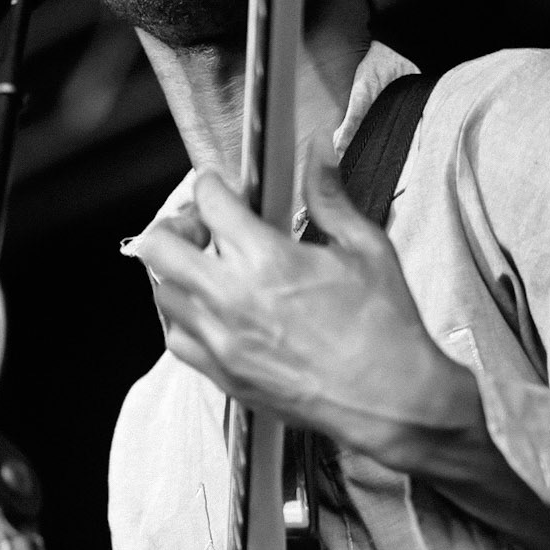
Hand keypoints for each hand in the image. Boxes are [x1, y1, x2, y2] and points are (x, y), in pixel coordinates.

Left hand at [134, 143, 477, 469]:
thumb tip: (320, 151)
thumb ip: (329, 196)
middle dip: (175, 224)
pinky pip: (175, 338)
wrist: (390, 399)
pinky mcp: (222, 374)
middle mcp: (232, 299)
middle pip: (158, 245)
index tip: (220, 188)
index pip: (209, 201)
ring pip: (161, 291)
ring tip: (208, 268)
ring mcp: (221, 340)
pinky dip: (183, 316)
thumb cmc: (384, 329)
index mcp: (268, 260)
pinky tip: (210, 309)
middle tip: (202, 226)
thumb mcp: (365, 248)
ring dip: (176, 271)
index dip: (212, 185)